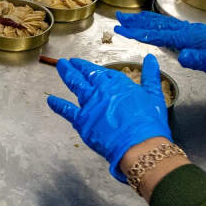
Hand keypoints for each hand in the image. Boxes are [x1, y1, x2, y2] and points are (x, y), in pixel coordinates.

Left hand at [47, 55, 172, 180]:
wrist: (139, 145)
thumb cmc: (149, 123)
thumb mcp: (154, 96)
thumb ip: (151, 76)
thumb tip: (151, 60)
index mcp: (119, 83)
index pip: (104, 72)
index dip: (96, 69)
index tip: (90, 66)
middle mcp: (101, 89)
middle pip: (86, 74)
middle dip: (77, 66)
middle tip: (70, 61)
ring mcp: (90, 104)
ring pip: (75, 84)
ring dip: (66, 74)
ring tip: (60, 66)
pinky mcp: (82, 120)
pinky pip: (66, 110)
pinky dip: (58, 105)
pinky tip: (51, 100)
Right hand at [112, 11, 205, 76]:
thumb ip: (200, 60)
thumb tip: (183, 57)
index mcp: (188, 37)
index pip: (158, 34)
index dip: (139, 32)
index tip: (122, 29)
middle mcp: (187, 30)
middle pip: (157, 24)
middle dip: (137, 21)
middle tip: (119, 16)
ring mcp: (190, 30)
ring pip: (163, 22)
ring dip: (145, 20)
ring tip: (131, 17)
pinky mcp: (194, 32)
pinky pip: (170, 25)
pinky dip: (158, 23)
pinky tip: (155, 24)